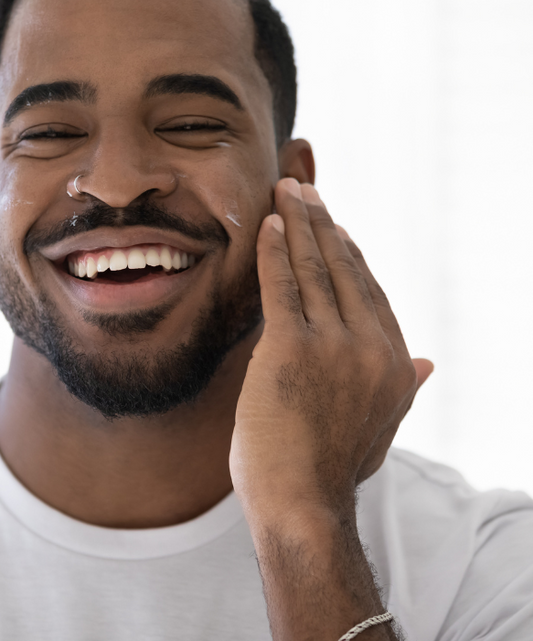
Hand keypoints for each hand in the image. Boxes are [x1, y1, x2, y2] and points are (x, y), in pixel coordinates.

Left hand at [230, 178, 432, 515]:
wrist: (301, 504)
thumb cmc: (332, 467)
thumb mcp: (382, 427)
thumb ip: (404, 387)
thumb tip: (427, 361)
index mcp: (393, 361)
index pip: (369, 291)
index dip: (348, 254)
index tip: (332, 226)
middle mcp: (370, 346)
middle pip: (343, 269)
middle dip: (320, 223)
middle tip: (303, 189)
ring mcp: (332, 345)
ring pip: (313, 268)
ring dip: (296, 223)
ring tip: (285, 191)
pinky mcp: (290, 348)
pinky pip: (280, 285)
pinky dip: (273, 250)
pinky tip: (267, 223)